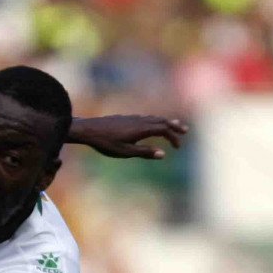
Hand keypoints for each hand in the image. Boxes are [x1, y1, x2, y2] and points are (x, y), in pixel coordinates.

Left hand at [71, 115, 187, 158]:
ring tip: (172, 125)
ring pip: (153, 118)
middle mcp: (140, 121)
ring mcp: (132, 118)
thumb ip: (144, 152)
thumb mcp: (125, 151)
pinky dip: (154, 121)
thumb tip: (163, 154)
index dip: (173, 137)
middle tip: (184, 131)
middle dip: (174, 126)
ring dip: (164, 122)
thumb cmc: (105, 143)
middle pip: (161, 121)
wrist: (88, 129)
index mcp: (142, 129)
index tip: (177, 147)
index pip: (164, 130)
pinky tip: (151, 126)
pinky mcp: (126, 119)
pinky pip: (145, 118)